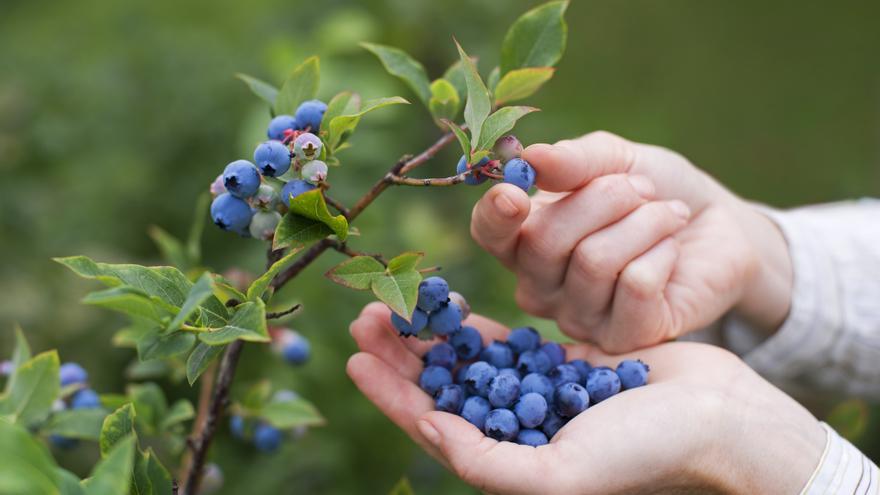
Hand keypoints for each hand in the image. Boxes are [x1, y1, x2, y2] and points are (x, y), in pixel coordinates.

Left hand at [347, 303, 824, 494]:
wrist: (716, 419)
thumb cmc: (643, 455)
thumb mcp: (560, 475)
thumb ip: (489, 462)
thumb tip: (430, 430)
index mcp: (508, 462)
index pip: (431, 426)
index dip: (390, 394)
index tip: (355, 357)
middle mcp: (515, 429)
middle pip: (441, 387)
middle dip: (401, 354)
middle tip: (366, 315)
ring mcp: (536, 393)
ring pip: (466, 360)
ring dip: (430, 333)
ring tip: (396, 303)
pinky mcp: (561, 362)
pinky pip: (506, 340)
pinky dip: (475, 324)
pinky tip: (449, 304)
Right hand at [470, 131, 792, 351]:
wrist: (718, 227)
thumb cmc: (654, 191)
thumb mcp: (616, 160)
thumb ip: (574, 161)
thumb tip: (531, 158)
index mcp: (525, 240)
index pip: (489, 234)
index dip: (495, 216)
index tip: (516, 193)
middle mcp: (541, 286)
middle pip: (545, 241)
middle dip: (603, 198)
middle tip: (642, 189)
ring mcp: (579, 318)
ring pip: (594, 261)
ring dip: (644, 222)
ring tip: (668, 214)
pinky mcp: (624, 338)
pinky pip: (635, 286)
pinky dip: (662, 252)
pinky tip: (672, 251)